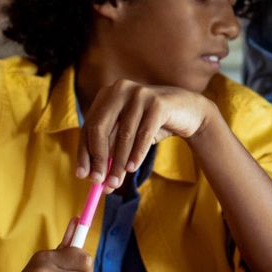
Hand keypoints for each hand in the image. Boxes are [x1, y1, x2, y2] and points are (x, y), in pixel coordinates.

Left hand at [77, 80, 215, 187]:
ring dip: (118, 162)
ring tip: (117, 181)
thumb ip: (110, 150)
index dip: (84, 152)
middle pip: (100, 128)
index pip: (89, 126)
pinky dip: (137, 154)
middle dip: (99, 158)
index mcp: (107, 95)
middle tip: (99, 182)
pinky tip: (132, 168)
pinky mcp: (158, 103)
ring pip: (124, 134)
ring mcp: (139, 94)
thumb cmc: (153, 124)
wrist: (188, 111)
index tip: (82, 175)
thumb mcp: (128, 134)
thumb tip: (95, 179)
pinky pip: (144, 134)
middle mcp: (119, 89)